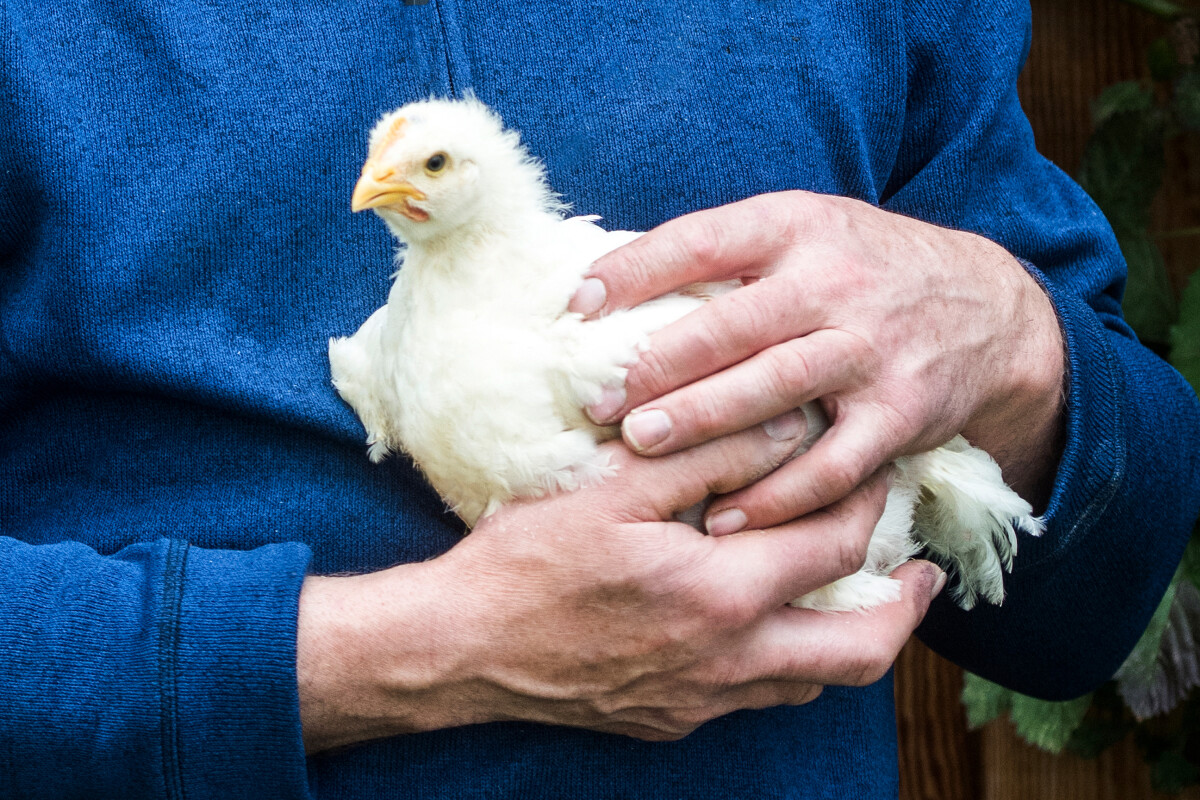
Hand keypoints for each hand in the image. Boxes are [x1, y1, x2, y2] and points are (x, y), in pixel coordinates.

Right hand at [297, 416, 945, 751]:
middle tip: (920, 574)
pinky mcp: (673, 719)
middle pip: (859, 649)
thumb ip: (706, 452)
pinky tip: (766, 624)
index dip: (867, 504)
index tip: (881, 475)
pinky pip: (760, 696)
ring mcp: (702, 701)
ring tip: (853, 595)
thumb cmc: (528, 560)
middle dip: (902, 608)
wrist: (461, 647)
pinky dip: (787, 659)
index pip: (831, 546)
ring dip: (847, 638)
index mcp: (720, 594)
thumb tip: (785, 424)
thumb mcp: (613, 486)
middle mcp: (727, 661)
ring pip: (813, 682)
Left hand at [572, 190, 1064, 531]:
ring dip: (705, 422)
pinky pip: (834, 464)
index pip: (704, 241)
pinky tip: (727, 518)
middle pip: (734, 326)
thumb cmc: (862, 269)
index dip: (636, 271)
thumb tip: (614, 282)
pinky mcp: (901, 414)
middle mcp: (835, 284)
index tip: (576, 304)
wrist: (985, 306)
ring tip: (641, 446)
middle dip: (659, 365)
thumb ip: (729, 256)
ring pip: (777, 390)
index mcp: (798, 229)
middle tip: (596, 400)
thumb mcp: (804, 233)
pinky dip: (780, 496)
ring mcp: (872, 351)